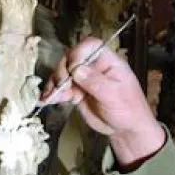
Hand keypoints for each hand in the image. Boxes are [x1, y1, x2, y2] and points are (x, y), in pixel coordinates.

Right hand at [41, 37, 164, 169]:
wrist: (125, 129)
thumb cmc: (128, 109)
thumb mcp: (114, 95)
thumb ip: (95, 82)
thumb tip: (76, 69)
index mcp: (107, 61)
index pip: (91, 45)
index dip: (78, 52)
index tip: (72, 68)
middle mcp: (93, 67)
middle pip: (71, 58)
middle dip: (62, 70)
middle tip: (62, 85)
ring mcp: (83, 79)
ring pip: (62, 73)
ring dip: (54, 83)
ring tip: (53, 96)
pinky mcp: (75, 91)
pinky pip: (60, 88)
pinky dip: (52, 93)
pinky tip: (47, 99)